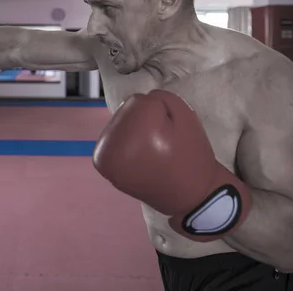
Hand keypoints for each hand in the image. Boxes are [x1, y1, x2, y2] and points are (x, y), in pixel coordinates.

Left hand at [93, 90, 251, 241]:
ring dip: (132, 130)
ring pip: (118, 123)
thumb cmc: (190, 155)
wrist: (190, 195)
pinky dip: (124, 141)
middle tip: (161, 142)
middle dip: (143, 120)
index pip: (141, 100)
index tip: (171, 132)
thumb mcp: (185, 115)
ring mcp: (103, 154)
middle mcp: (111, 141)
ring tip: (150, 150)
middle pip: (126, 110)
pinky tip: (137, 154)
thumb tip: (136, 104)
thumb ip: (159, 98)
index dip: (160, 112)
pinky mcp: (101, 163)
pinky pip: (112, 138)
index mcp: (133, 129)